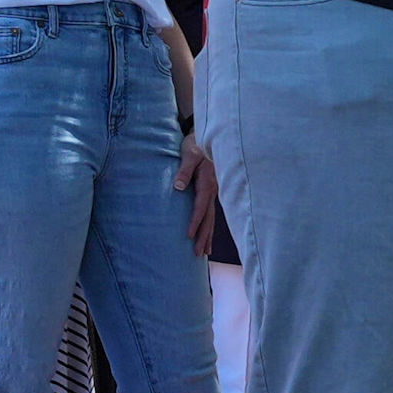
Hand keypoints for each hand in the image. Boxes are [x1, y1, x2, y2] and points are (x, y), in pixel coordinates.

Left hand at [177, 137, 223, 251]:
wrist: (209, 137)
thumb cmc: (196, 145)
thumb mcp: (189, 154)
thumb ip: (184, 170)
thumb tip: (178, 186)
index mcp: (207, 184)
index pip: (200, 208)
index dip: (195, 222)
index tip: (189, 236)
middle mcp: (213, 191)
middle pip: (208, 219)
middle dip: (203, 237)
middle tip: (198, 254)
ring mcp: (214, 193)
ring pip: (211, 219)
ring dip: (207, 236)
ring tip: (204, 253)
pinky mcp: (212, 193)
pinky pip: (211, 214)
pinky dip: (209, 227)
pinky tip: (207, 237)